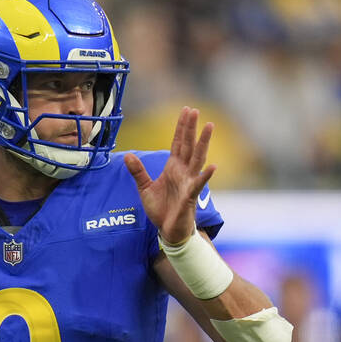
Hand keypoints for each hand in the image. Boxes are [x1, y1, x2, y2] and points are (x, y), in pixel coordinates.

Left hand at [124, 107, 215, 245]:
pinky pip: (198, 184)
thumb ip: (138, 172)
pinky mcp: (190, 197)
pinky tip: (212, 166)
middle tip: (196, 111)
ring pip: (197, 159)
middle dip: (192, 128)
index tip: (186, 111)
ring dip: (203, 143)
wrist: (168, 231)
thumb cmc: (160, 210)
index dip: (181, 127)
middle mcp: (183, 172)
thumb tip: (127, 155)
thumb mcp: (145, 188)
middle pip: (189, 146)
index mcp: (173, 168)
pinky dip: (205, 175)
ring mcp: (189, 183)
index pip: (178, 143)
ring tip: (209, 127)